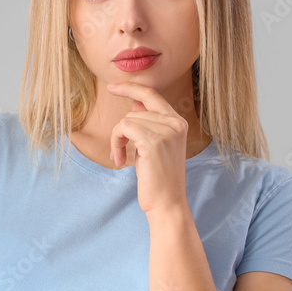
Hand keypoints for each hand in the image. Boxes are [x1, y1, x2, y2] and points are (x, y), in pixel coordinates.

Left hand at [106, 82, 188, 215]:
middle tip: (118, 152)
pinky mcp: (153, 141)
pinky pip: (123, 129)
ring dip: (117, 140)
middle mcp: (175, 123)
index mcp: (178, 123)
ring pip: (127, 120)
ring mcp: (166, 131)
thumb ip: (149, 123)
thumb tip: (136, 103)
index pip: (152, 95)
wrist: (167, 204)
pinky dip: (116, 143)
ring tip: (121, 158)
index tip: (112, 87)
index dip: (131, 88)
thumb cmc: (159, 178)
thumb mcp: (155, 145)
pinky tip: (119, 160)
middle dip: (121, 131)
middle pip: (134, 111)